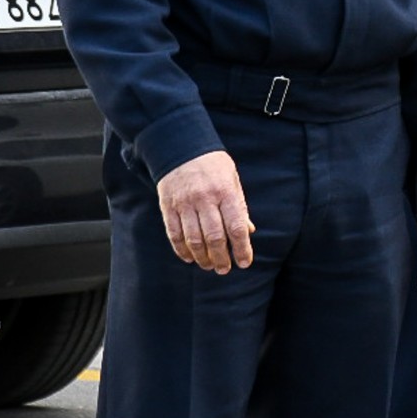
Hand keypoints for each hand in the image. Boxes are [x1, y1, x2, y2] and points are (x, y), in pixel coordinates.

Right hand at [155, 150, 254, 274]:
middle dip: (221, 258)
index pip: (236, 226)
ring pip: (193, 239)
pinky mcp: (168, 207)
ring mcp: (184, 203)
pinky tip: (190, 257)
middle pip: (214, 237)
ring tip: (209, 266)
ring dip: (202, 257)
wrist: (181, 147)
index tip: (244, 262)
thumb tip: (248, 232)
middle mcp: (205, 199)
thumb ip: (239, 206)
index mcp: (225, 192)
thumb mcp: (232, 180)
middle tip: (224, 269)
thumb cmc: (213, 165)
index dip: (241, 248)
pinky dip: (182, 249)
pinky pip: (174, 234)